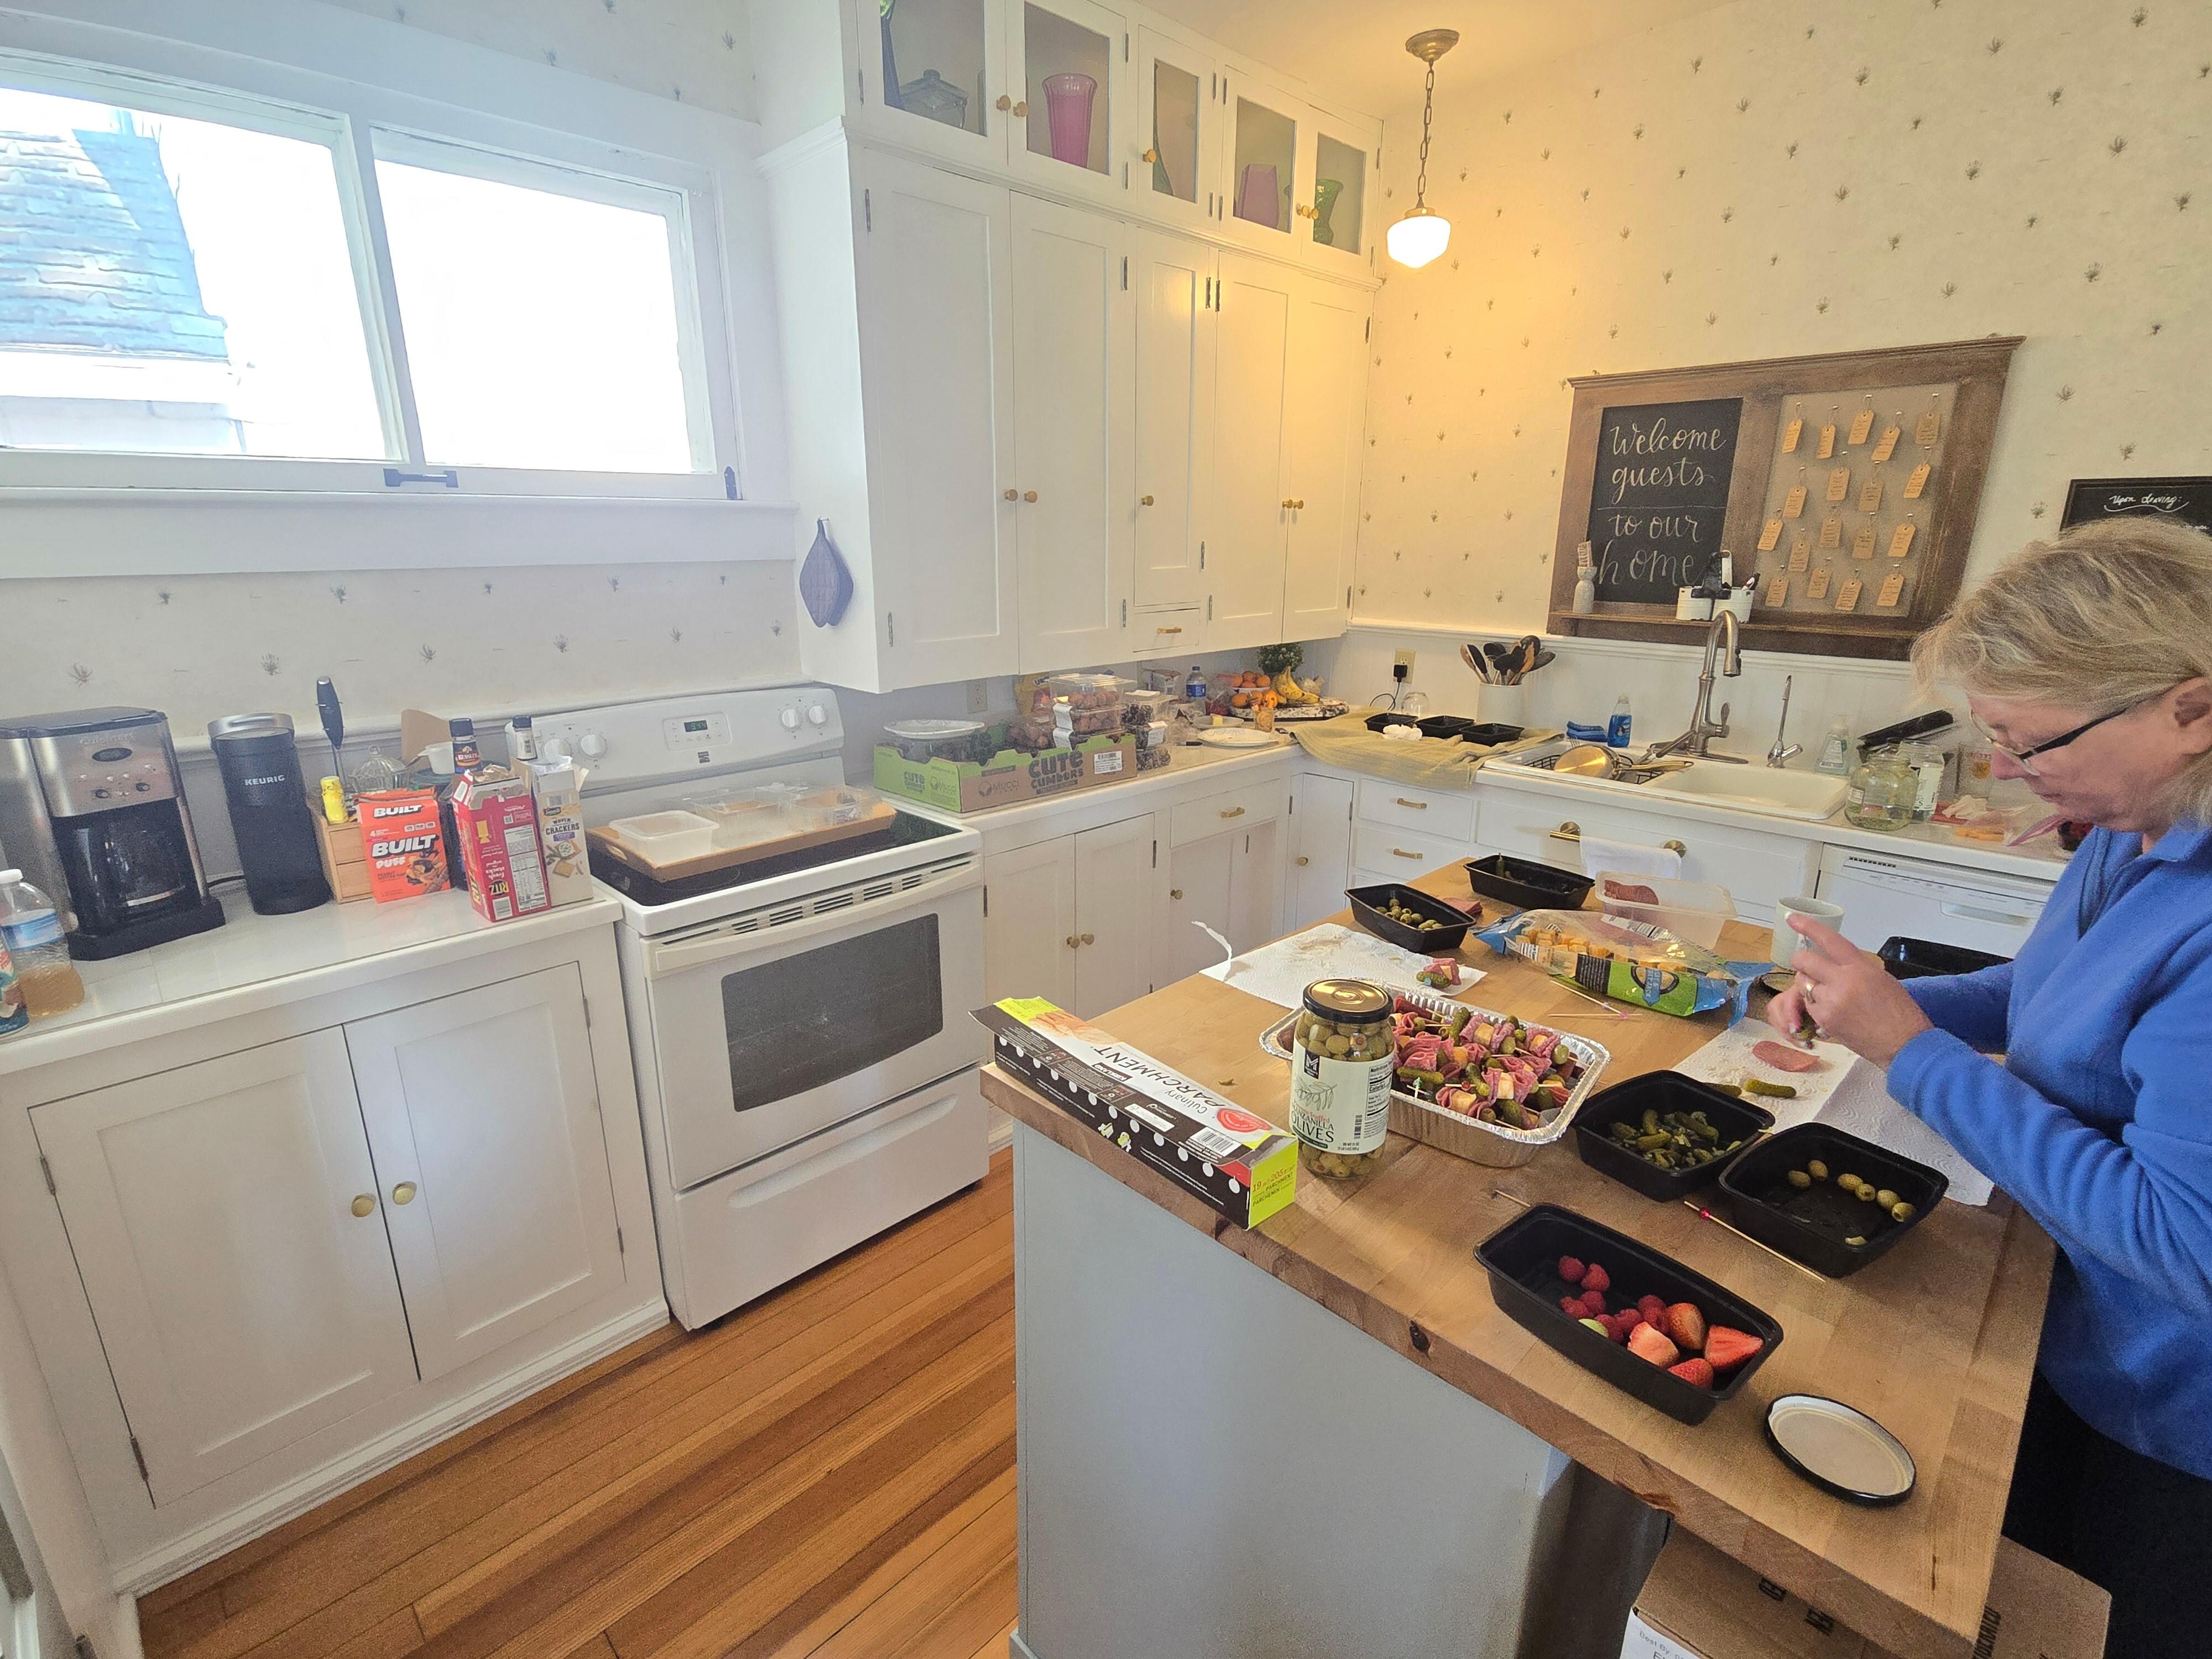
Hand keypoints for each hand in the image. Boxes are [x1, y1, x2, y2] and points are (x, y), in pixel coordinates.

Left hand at [1782, 916, 1931, 1067]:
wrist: (1905, 1045)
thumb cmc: (1900, 1013)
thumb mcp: (1882, 979)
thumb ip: (1856, 968)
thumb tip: (1835, 962)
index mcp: (1860, 967)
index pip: (1828, 939)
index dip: (1807, 926)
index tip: (1792, 918)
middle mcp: (1842, 981)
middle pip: (1804, 961)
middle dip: (1801, 961)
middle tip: (1807, 965)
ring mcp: (1831, 1001)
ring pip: (1803, 984)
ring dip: (1810, 986)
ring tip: (1830, 995)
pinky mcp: (1824, 1020)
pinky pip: (1808, 1005)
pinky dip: (1815, 1006)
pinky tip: (1832, 1012)